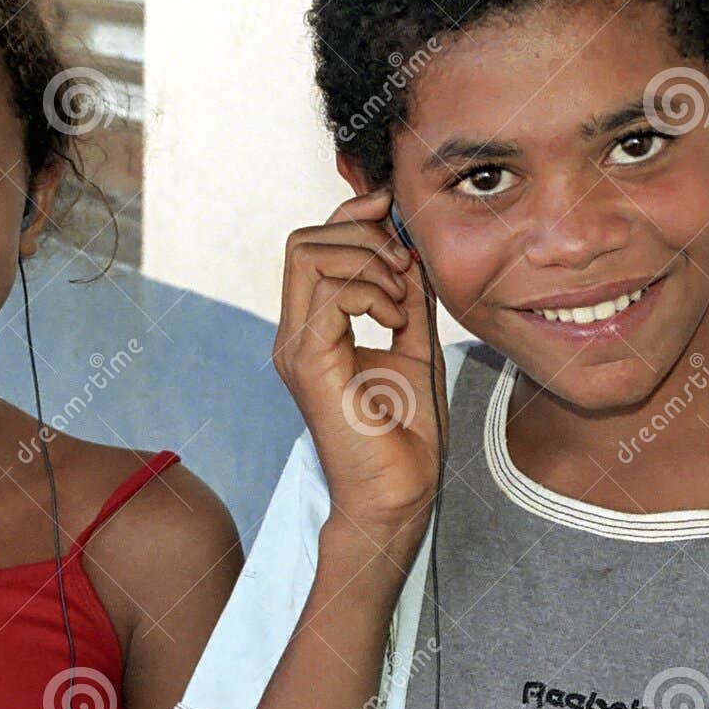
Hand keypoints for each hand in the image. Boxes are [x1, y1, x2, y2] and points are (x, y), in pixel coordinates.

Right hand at [273, 186, 446, 545]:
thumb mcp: (414, 345)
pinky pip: (330, 293)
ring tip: (401, 303)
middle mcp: (294, 334)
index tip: (395, 216)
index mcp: (313, 329)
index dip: (352, 217)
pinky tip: (396, 323)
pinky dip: (372, 293)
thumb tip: (409, 248)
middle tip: (404, 271)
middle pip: (304, 240)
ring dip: (369, 263)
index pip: (313, 245)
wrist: (397, 493)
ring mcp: (295, 348)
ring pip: (311, 255)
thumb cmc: (404, 434)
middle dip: (363, 236)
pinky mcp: (309, 363)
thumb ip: (407, 297)